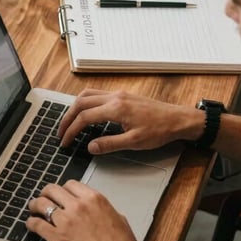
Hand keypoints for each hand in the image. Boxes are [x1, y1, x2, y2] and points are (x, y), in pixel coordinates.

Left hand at [27, 181, 153, 240]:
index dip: (62, 189)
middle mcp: (78, 206)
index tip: (60, 194)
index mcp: (94, 199)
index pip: (70, 184)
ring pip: (41, 204)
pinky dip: (31, 223)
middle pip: (52, 189)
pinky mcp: (57, 237)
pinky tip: (31, 225)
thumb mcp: (119, 220)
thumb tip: (100, 211)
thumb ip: (105, 210)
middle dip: (46, 193)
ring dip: (35, 205)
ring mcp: (66, 220)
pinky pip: (37, 224)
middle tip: (43, 198)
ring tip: (33, 209)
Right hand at [58, 88, 203, 153]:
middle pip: (80, 103)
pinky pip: (96, 94)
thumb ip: (109, 144)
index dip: (71, 130)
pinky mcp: (122, 95)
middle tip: (61, 132)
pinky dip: (85, 102)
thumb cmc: (160, 131)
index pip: (84, 117)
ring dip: (74, 107)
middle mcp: (114, 97)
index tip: (65, 141)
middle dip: (67, 118)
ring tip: (69, 122)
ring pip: (86, 95)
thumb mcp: (135, 142)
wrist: (179, 119)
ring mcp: (118, 94)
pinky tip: (86, 113)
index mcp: (116, 108)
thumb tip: (90, 146)